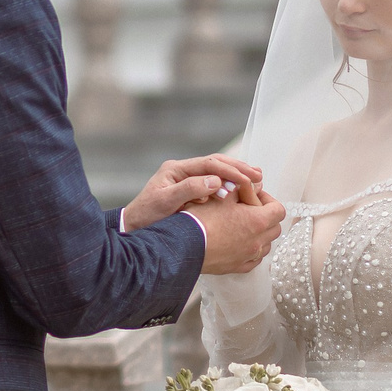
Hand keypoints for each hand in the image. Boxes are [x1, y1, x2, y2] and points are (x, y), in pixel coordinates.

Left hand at [121, 155, 263, 233]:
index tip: (247, 180)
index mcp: (176, 169)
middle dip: (238, 168)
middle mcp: (182, 170)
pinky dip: (230, 184)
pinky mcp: (191, 190)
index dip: (230, 171)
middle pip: (216, 163)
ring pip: (217, 171)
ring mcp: (187, 179)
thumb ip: (189, 189)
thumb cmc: (147, 216)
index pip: (209, 164)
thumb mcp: (165, 202)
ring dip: (237, 174)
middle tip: (258, 176)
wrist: (133, 227)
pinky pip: (214, 182)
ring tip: (257, 179)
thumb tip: (216, 181)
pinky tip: (243, 189)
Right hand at [188, 188, 284, 273]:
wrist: (183, 245)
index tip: (253, 197)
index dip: (268, 200)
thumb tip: (255, 184)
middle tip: (248, 210)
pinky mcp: (237, 267)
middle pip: (275, 227)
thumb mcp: (222, 195)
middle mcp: (258, 241)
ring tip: (241, 227)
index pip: (279, 210)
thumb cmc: (201, 219)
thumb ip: (243, 188)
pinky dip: (251, 251)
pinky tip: (239, 244)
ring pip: (266, 245)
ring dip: (260, 234)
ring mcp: (249, 256)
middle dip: (265, 217)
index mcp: (258, 220)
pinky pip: (254, 260)